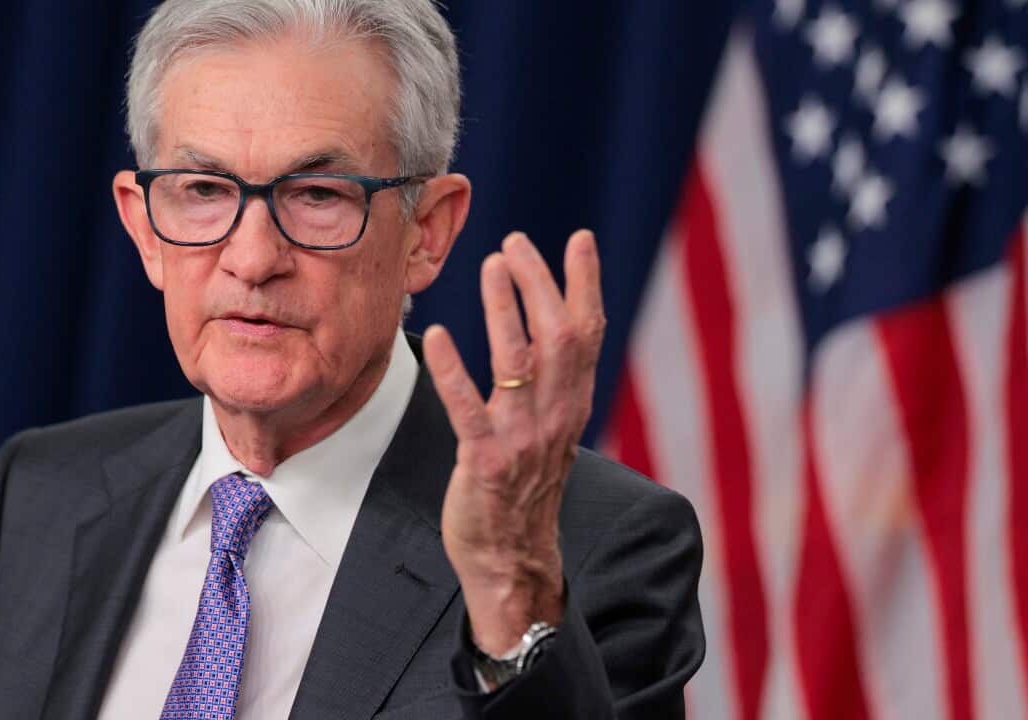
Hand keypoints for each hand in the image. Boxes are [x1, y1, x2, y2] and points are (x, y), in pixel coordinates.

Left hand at [423, 229, 604, 655]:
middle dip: (541, 284)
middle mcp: (555, 418)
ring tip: (492, 265)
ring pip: (520, 363)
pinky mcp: (486, 464)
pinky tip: (438, 335)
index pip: (589, 335)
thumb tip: (547, 329)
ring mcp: (522, 441)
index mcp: (573, 407)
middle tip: (516, 243)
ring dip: (506, 310)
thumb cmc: (524, 490)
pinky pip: (468, 410)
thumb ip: (553, 384)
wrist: (513, 561)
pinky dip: (453, 372)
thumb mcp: (550, 431)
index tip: (580, 239)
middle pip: (560, 337)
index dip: (586, 285)